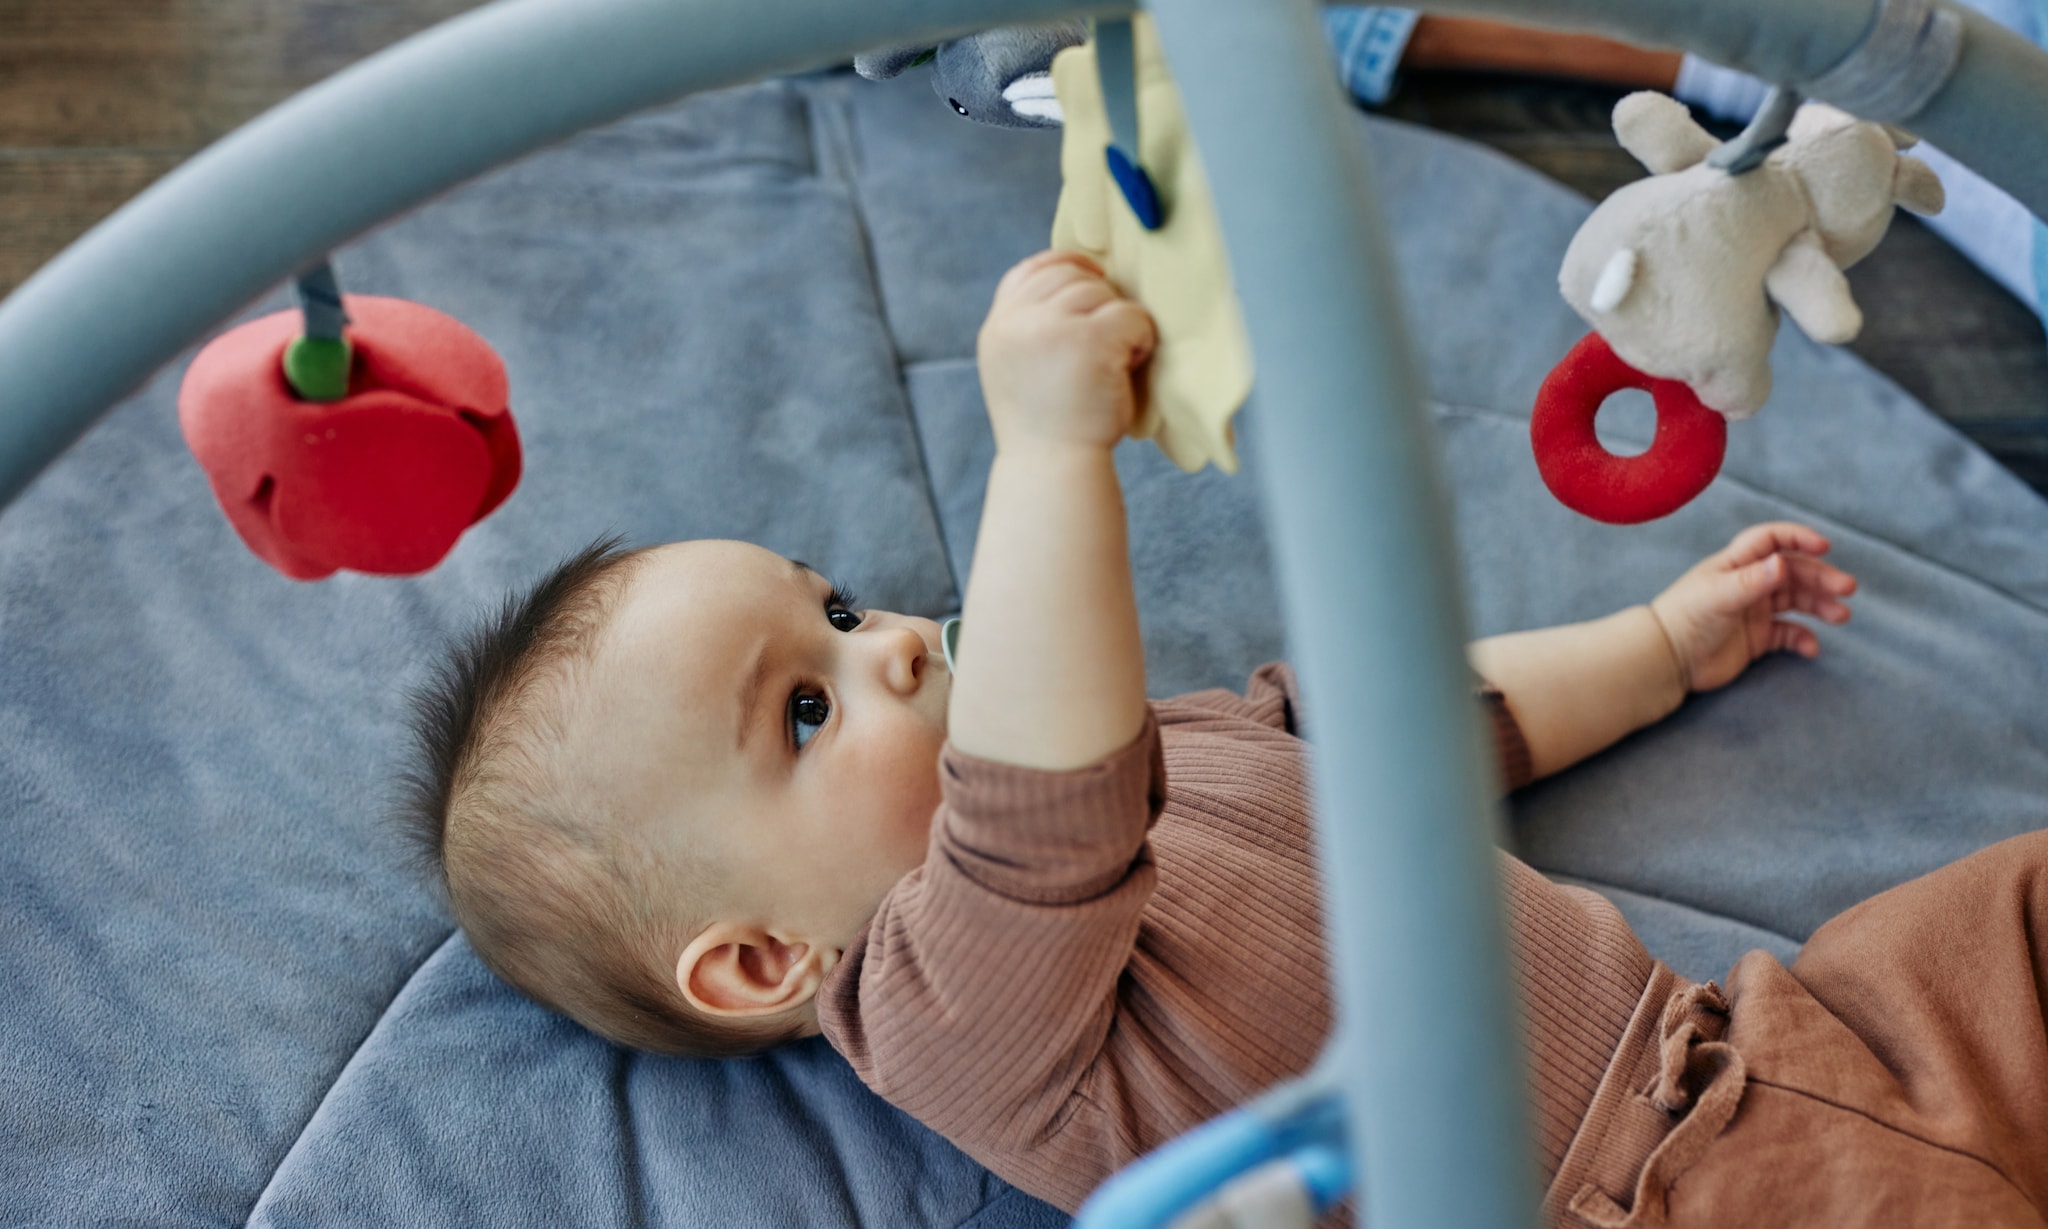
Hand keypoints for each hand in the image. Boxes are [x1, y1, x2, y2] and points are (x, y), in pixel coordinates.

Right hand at [975, 250, 1156, 452]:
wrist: (1054, 469)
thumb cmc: (1050, 426)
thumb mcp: (1019, 368)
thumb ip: (1032, 327)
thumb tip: (1077, 279)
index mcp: (999, 328)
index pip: (1031, 270)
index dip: (1067, 266)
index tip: (1093, 278)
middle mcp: (1017, 323)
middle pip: (1072, 277)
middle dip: (1099, 301)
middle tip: (1108, 344)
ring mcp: (1051, 329)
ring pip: (1103, 293)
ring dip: (1120, 322)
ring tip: (1118, 360)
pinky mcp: (1089, 341)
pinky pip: (1130, 314)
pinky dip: (1140, 338)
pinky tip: (1131, 366)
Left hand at [1649, 522, 1856, 693]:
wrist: (1667, 660)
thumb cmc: (1685, 619)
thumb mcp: (1718, 596)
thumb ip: (1751, 581)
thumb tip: (1783, 562)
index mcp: (1736, 564)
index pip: (1772, 540)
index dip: (1798, 538)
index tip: (1824, 547)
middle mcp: (1749, 583)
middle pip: (1793, 572)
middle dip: (1821, 578)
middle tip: (1848, 588)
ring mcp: (1755, 610)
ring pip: (1797, 601)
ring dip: (1821, 605)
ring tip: (1842, 616)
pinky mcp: (1758, 638)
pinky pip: (1789, 633)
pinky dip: (1804, 638)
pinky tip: (1811, 647)